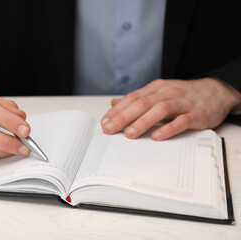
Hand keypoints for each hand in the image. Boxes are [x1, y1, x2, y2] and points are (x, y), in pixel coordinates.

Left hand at [101, 78, 240, 139]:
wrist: (216, 92)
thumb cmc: (183, 95)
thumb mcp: (158, 93)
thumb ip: (137, 99)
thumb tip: (114, 103)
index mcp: (156, 89)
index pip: (132, 98)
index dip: (117, 110)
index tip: (105, 122)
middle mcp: (167, 93)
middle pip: (142, 103)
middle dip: (124, 116)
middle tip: (110, 129)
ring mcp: (182, 103)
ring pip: (160, 110)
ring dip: (143, 122)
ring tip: (129, 134)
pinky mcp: (197, 114)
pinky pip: (182, 121)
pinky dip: (169, 128)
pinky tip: (157, 136)